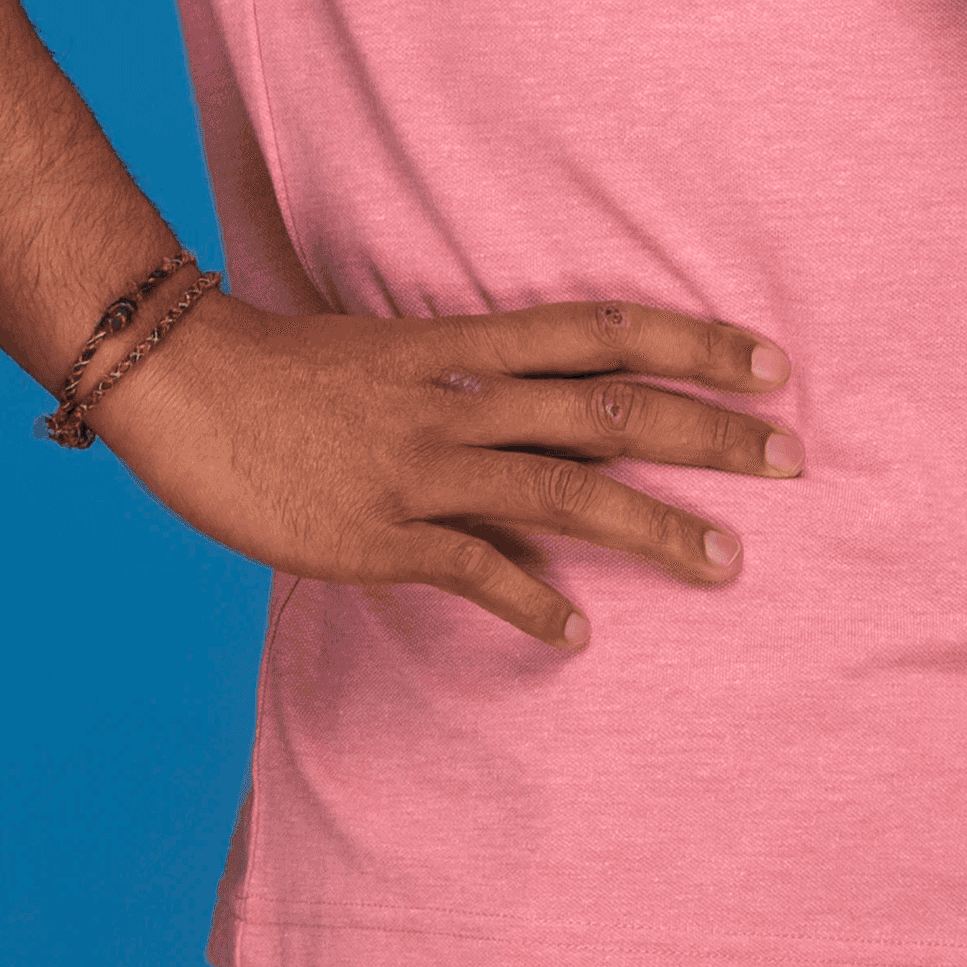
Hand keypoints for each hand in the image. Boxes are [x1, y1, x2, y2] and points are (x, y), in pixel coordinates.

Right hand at [86, 294, 799, 648]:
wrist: (177, 382)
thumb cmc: (280, 367)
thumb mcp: (389, 349)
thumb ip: (464, 374)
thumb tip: (539, 404)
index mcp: (461, 344)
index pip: (602, 330)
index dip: (693, 340)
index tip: (771, 361)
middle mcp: (457, 401)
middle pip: (609, 406)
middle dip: (708, 431)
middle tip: (789, 457)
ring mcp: (420, 468)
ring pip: (563, 490)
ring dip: (653, 529)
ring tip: (726, 563)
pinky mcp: (377, 535)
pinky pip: (473, 571)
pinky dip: (531, 604)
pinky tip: (576, 635)